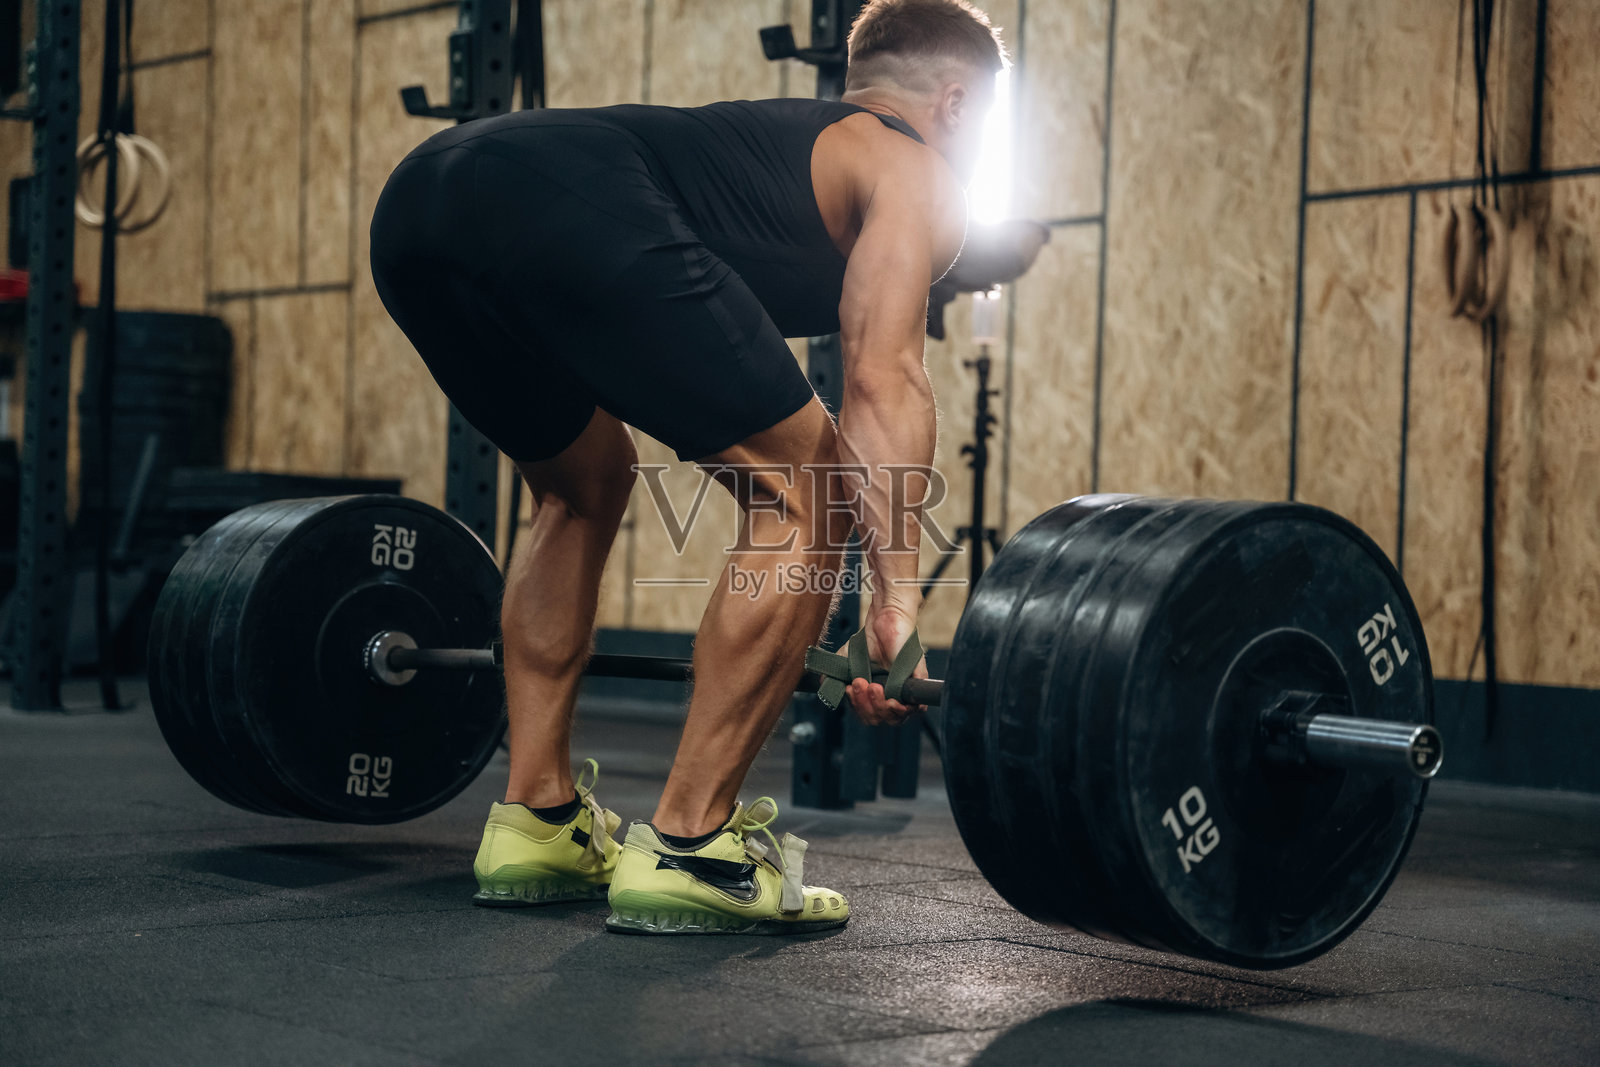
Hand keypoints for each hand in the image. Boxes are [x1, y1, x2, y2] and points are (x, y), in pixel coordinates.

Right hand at [845, 605, 928, 726]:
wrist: (884, 621)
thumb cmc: (869, 641)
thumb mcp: (844, 661)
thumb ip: (833, 678)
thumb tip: (823, 688)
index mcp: (875, 696)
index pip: (868, 716)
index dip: (858, 708)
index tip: (850, 689)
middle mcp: (890, 696)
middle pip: (881, 719)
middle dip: (866, 707)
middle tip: (859, 684)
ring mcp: (905, 691)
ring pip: (896, 717)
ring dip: (880, 707)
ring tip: (872, 687)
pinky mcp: (918, 682)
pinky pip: (917, 707)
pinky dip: (904, 708)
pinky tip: (891, 699)